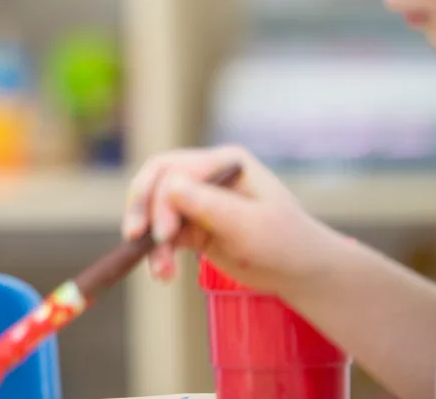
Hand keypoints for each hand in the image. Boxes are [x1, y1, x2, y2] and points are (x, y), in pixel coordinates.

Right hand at [122, 144, 341, 293]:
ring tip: (160, 272)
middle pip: (155, 183)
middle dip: (142, 211)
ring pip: (153, 211)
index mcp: (225, 162)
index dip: (161, 200)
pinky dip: (157, 253)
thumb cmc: (287, 244)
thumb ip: (211, 206)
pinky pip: (161, 235)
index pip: (175, 171)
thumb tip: (169, 186)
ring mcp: (197, 199)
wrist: (300, 273)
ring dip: (149, 241)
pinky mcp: (191, 225)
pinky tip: (162, 274)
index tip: (163, 236)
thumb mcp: (251, 226)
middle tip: (135, 239)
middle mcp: (206, 174)